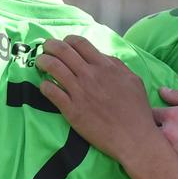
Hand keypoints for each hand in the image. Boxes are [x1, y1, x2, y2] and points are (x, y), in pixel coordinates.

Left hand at [37, 36, 159, 161]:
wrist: (133, 138)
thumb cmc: (136, 110)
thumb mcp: (133, 80)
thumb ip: (116, 65)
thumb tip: (102, 57)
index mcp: (105, 66)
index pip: (79, 43)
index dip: (67, 40)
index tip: (63, 44)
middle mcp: (90, 75)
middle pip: (62, 50)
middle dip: (50, 46)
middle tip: (46, 49)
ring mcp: (79, 92)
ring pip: (53, 67)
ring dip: (43, 61)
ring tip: (40, 63)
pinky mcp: (71, 110)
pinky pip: (50, 91)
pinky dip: (44, 85)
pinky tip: (45, 86)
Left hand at [152, 89, 177, 178]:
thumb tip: (161, 90)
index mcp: (171, 116)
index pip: (147, 115)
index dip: (149, 121)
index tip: (156, 125)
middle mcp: (166, 134)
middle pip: (144, 136)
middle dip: (147, 137)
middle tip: (157, 142)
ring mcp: (170, 155)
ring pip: (151, 155)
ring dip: (155, 154)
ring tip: (161, 156)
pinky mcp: (176, 174)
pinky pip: (163, 171)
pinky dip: (164, 170)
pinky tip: (170, 171)